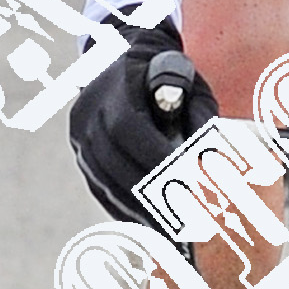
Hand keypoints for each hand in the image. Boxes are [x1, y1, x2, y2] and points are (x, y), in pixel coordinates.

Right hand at [68, 18, 218, 221]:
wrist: (124, 55)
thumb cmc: (169, 74)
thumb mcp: (193, 86)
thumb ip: (200, 118)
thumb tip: (208, 158)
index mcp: (116, 86)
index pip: (128, 127)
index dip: (153, 157)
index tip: (183, 183)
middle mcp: (89, 111)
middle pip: (114, 160)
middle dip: (150, 193)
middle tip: (183, 220)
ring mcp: (80, 134)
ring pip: (104, 179)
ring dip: (137, 209)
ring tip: (169, 233)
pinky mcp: (80, 151)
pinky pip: (99, 186)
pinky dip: (124, 207)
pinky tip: (149, 223)